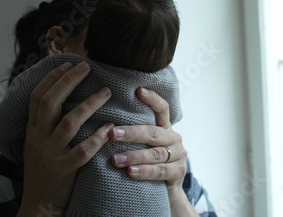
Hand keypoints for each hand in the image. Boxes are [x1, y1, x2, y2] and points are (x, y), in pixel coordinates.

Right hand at [17, 62, 113, 215]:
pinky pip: (82, 151)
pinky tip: (109, 127)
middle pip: (50, 103)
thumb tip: (61, 95)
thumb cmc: (44, 170)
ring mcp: (50, 155)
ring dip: (88, 105)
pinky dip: (96, 138)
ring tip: (106, 92)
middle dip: (68, 82)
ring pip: (68, 123)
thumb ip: (45, 123)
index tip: (68, 63)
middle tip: (87, 68)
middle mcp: (38, 139)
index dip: (52, 78)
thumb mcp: (37, 143)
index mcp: (32, 130)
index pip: (38, 97)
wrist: (39, 204)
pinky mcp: (63, 170)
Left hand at [110, 88, 197, 215]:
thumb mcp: (142, 146)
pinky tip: (130, 172)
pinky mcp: (179, 172)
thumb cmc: (147, 164)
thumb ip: (133, 134)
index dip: (152, 99)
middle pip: (153, 132)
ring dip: (134, 156)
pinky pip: (160, 170)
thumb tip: (103, 121)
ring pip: (156, 153)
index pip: (162, 109)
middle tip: (111, 134)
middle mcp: (174, 138)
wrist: (167, 193)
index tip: (138, 90)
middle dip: (131, 133)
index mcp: (165, 127)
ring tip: (116, 160)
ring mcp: (179, 155)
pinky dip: (145, 171)